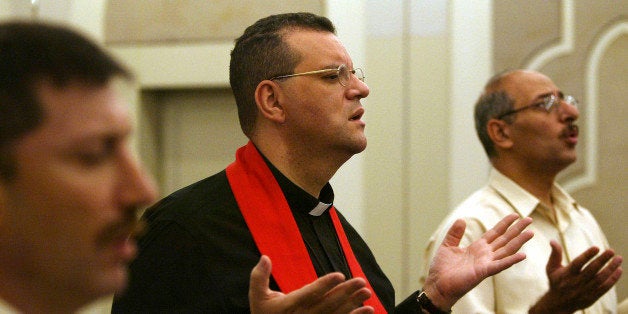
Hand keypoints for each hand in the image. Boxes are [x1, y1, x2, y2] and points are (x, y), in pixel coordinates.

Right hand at [249, 255, 374, 313]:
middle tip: (361, 281)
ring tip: (367, 292)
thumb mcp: (257, 298)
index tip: (339, 276)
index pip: (310, 294)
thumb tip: (265, 257)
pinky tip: (368, 310)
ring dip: (354, 303)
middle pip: (328, 303)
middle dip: (346, 292)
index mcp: (289, 306)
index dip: (324, 285)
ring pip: (337, 313)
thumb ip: (259, 277)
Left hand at [422, 213, 533, 310]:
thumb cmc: (442, 269)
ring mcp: (486, 263)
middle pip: (504, 239)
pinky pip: (500, 265)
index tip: (515, 215)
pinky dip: (511, 260)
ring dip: (519, 242)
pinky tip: (523, 255)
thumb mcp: (448, 246)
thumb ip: (455, 233)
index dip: (505, 224)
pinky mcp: (483, 272)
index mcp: (477, 247)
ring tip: (530, 233)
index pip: (495, 233)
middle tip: (530, 219)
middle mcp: (485, 254)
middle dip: (517, 229)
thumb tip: (462, 219)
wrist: (438, 285)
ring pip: (506, 250)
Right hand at [529, 241, 622, 313]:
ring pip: (600, 279)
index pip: (578, 263)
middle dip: (602, 260)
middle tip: (611, 251)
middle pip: (591, 270)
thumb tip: (552, 240)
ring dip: (610, 268)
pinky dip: (612, 279)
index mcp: (566, 274)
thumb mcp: (551, 268)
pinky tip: (619, 270)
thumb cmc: (556, 281)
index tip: (596, 248)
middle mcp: (575, 282)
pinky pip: (604, 288)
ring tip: (618, 259)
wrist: (558, 304)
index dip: (587, 255)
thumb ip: (555, 254)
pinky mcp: (592, 297)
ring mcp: (584, 291)